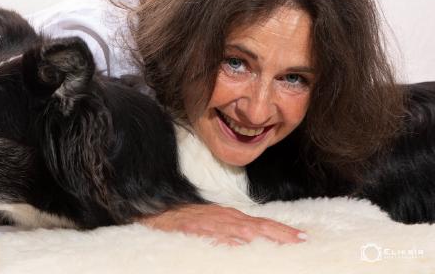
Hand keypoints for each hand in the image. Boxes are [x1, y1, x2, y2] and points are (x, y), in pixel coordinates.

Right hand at [139, 203, 306, 245]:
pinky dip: (231, 241)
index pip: (262, 223)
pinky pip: (217, 237)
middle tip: (302, 239)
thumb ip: (233, 230)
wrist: (160, 214)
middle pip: (258, 226)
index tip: (303, 236)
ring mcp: (212, 224)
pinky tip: (243, 247)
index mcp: (231, 216)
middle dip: (281, 233)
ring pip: (242, 230)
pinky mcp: (197, 229)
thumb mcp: (215, 222)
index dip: (282, 230)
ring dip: (264, 236)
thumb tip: (255, 240)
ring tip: (283, 241)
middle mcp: (225, 218)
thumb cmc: (188, 220)